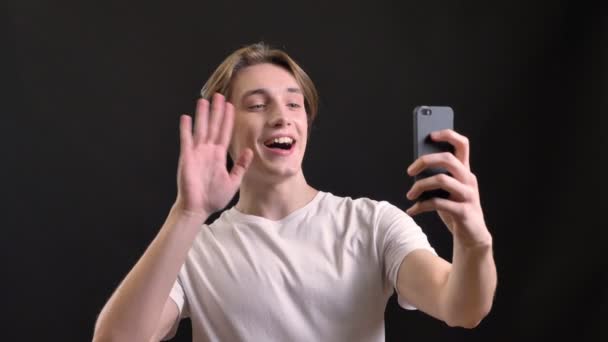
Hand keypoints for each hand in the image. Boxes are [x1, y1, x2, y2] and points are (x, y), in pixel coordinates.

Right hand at [175, 93, 252, 216]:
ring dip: (202, 115)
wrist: (198, 208)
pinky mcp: (187, 158)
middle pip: (213, 126)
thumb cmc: (214, 198)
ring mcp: (197, 153)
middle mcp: (208, 151)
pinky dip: (186, 129)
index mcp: (219, 156)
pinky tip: (186, 117)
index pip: (224, 133)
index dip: (227, 119)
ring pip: (201, 129)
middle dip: (216, 111)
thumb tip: (249, 151)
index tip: (231, 106)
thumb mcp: (233, 181)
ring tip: (203, 100)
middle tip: (219, 95)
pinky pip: (186, 141)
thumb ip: (240, 165)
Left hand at [405, 129, 490, 246]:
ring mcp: (468, 195)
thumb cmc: (455, 209)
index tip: (430, 135)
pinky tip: (412, 210)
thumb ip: (437, 176)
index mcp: (465, 171)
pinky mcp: (464, 211)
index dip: (448, 135)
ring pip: (441, 180)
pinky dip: (421, 206)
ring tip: (410, 194)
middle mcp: (468, 179)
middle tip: (410, 171)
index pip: (462, 144)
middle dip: (425, 161)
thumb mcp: (447, 191)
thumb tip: (415, 167)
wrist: (472, 236)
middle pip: (448, 159)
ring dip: (420, 186)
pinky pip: (438, 203)